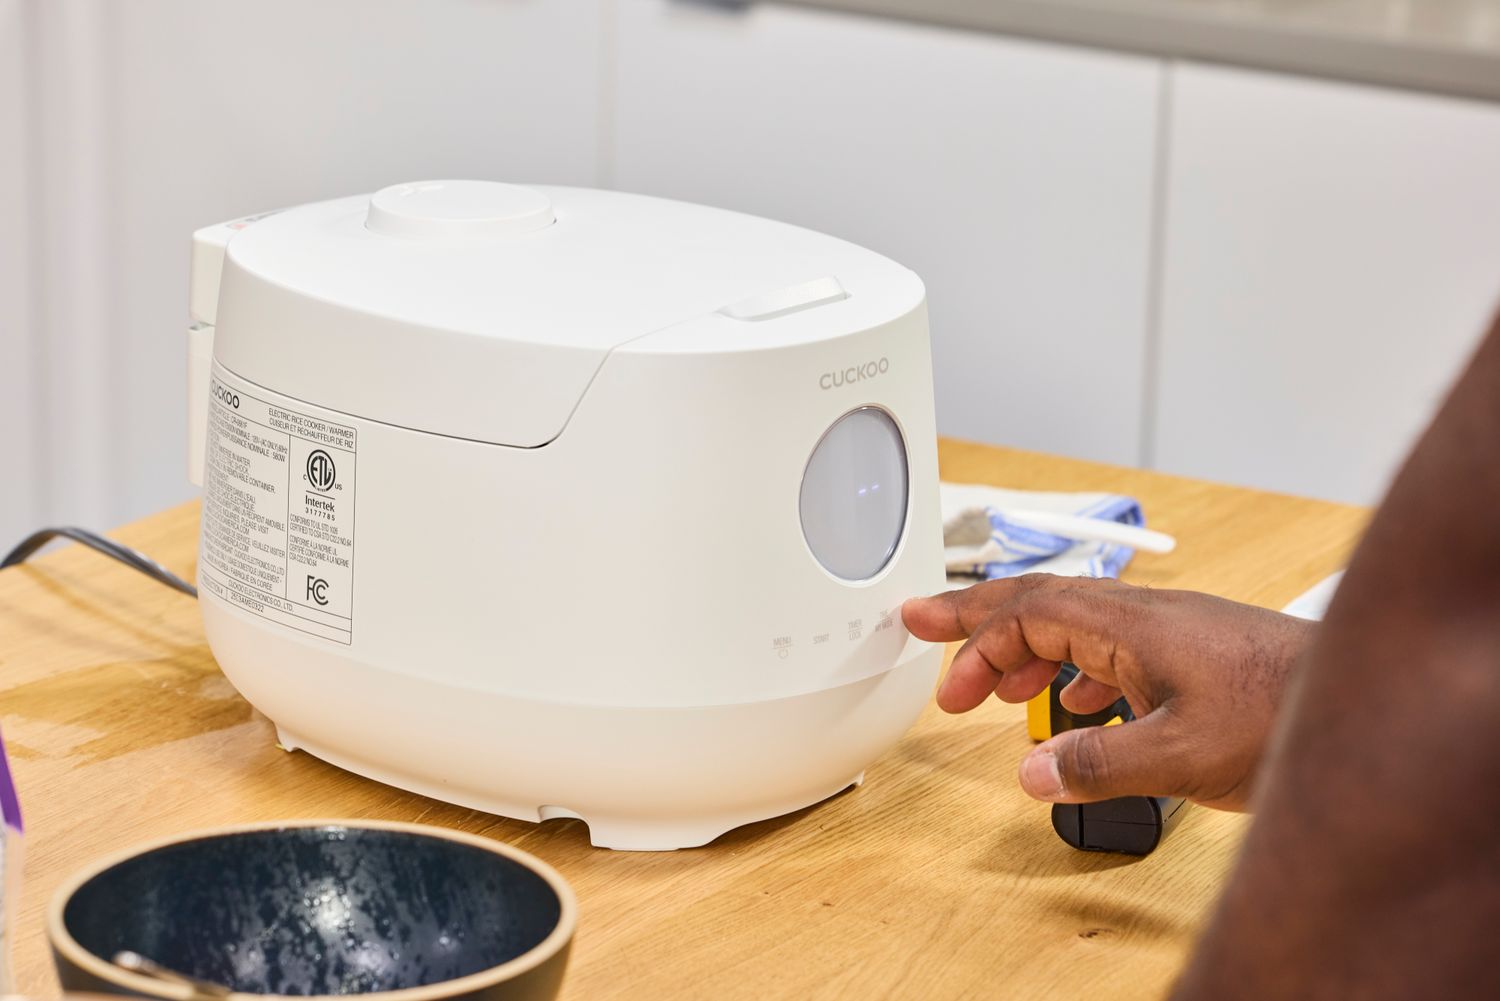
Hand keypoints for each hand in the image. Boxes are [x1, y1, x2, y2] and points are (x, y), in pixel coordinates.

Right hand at [901, 574, 1313, 809]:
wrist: (1355, 701)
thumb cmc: (1280, 713)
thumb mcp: (1178, 755)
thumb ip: (1097, 764)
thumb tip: (1032, 773)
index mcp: (1128, 625)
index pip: (1026, 613)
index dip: (970, 634)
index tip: (932, 659)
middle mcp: (1142, 616)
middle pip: (1039, 602)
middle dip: (977, 621)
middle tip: (929, 639)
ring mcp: (1167, 630)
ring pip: (1073, 622)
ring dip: (1023, 648)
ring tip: (993, 688)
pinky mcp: (1188, 651)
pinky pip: (1107, 644)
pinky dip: (1071, 667)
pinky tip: (1076, 702)